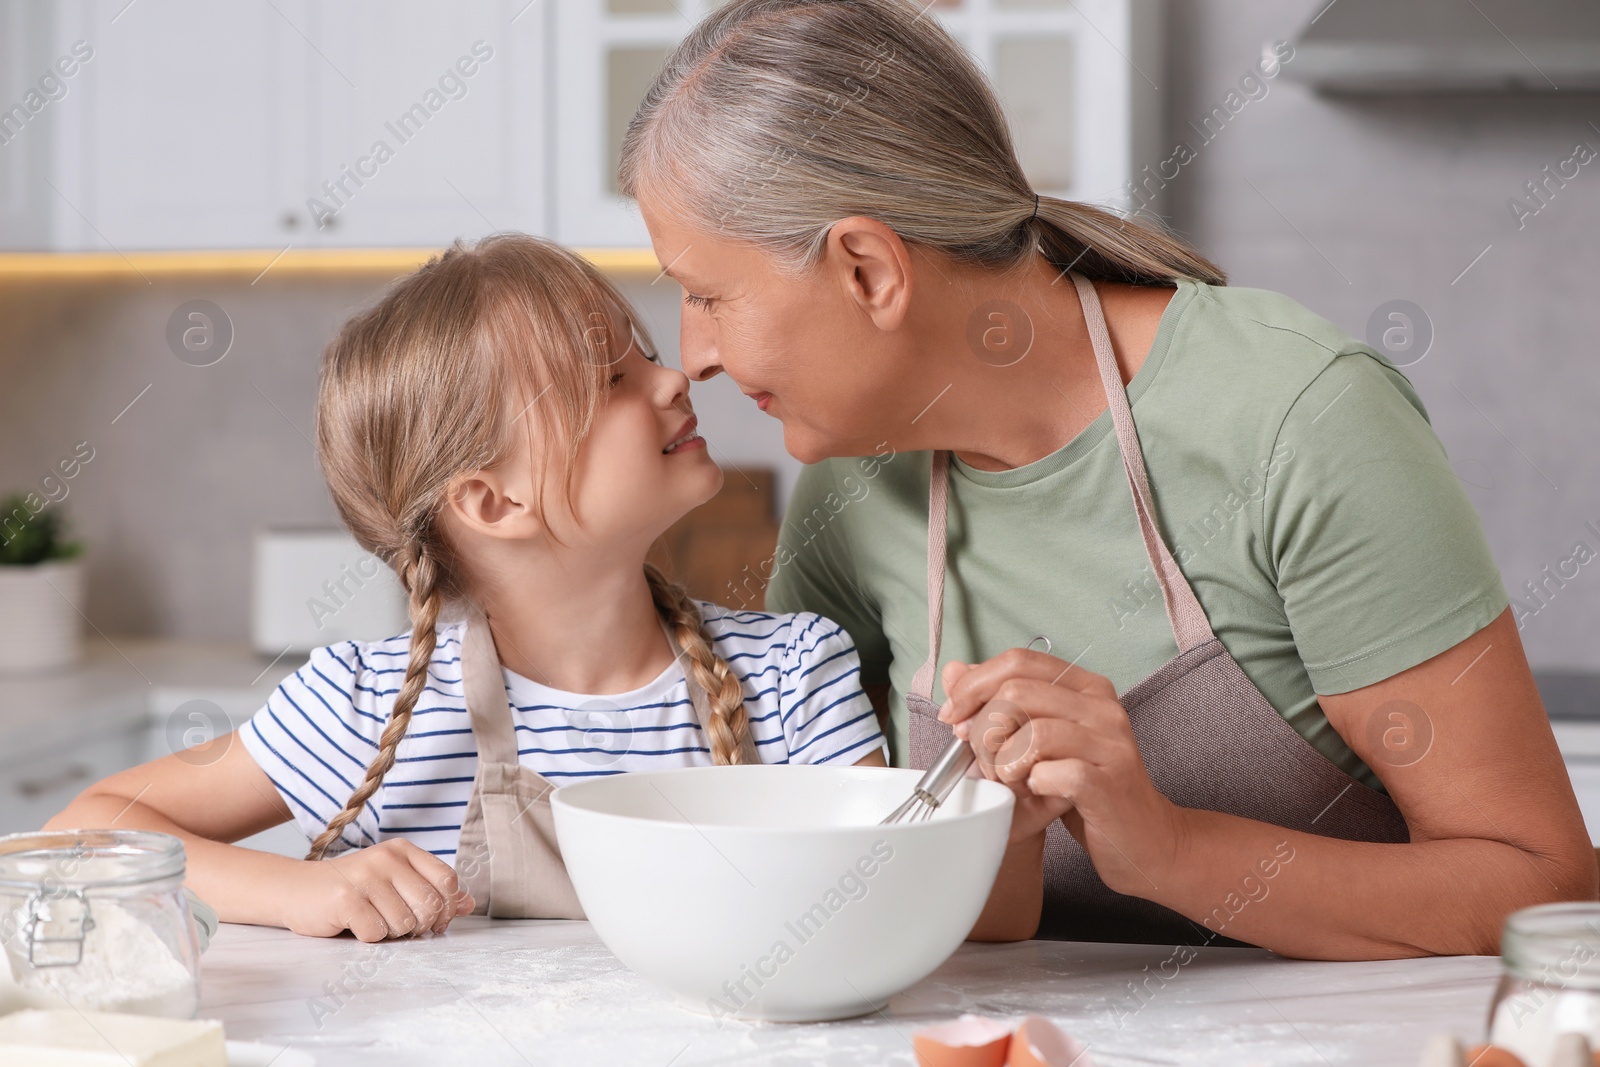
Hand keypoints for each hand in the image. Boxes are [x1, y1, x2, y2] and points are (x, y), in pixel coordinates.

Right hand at [277, 839, 474, 940]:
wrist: (297, 890)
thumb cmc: (353, 890)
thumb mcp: (394, 884)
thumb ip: (431, 892)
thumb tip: (469, 904)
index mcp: (403, 850)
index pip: (447, 880)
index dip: (445, 908)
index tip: (432, 920)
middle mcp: (386, 858)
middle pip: (430, 905)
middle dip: (419, 926)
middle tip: (399, 926)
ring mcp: (366, 876)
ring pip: (405, 923)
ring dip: (391, 933)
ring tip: (373, 921)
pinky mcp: (346, 899)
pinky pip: (377, 933)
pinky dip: (369, 938)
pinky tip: (355, 925)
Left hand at [938, 651, 1185, 895]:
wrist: (1145, 840)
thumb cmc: (1087, 790)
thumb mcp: (1040, 740)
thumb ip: (999, 703)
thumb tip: (953, 671)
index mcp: (1087, 687)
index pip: (1018, 661)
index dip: (974, 685)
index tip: (952, 715)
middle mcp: (1102, 708)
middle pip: (1016, 693)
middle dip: (982, 729)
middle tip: (980, 759)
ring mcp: (1110, 744)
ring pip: (1030, 732)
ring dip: (1003, 762)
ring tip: (1010, 780)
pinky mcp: (1108, 782)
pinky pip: (1049, 772)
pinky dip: (1031, 784)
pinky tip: (1038, 792)